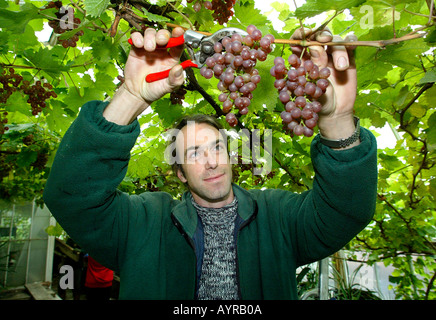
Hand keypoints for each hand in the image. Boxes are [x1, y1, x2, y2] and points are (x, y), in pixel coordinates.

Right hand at [125, 27, 185, 103]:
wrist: (137, 93)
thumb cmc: (155, 89)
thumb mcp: (167, 88)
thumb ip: (175, 80)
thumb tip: (179, 69)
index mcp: (171, 58)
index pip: (178, 44)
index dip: (179, 36)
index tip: (178, 31)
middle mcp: (161, 51)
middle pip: (164, 35)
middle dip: (163, 34)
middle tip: (160, 41)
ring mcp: (149, 49)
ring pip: (151, 33)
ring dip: (150, 37)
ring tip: (148, 48)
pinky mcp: (136, 49)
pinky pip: (136, 36)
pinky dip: (137, 37)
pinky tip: (139, 45)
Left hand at [291, 28, 358, 142]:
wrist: (334, 113)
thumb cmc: (315, 104)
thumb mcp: (307, 89)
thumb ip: (307, 70)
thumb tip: (305, 50)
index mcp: (302, 60)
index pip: (299, 41)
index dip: (300, 34)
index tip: (305, 33)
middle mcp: (317, 55)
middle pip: (318, 36)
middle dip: (321, 34)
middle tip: (324, 40)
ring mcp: (332, 55)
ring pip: (335, 41)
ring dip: (338, 49)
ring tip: (341, 68)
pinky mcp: (348, 57)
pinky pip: (350, 43)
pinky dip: (351, 40)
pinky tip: (352, 44)